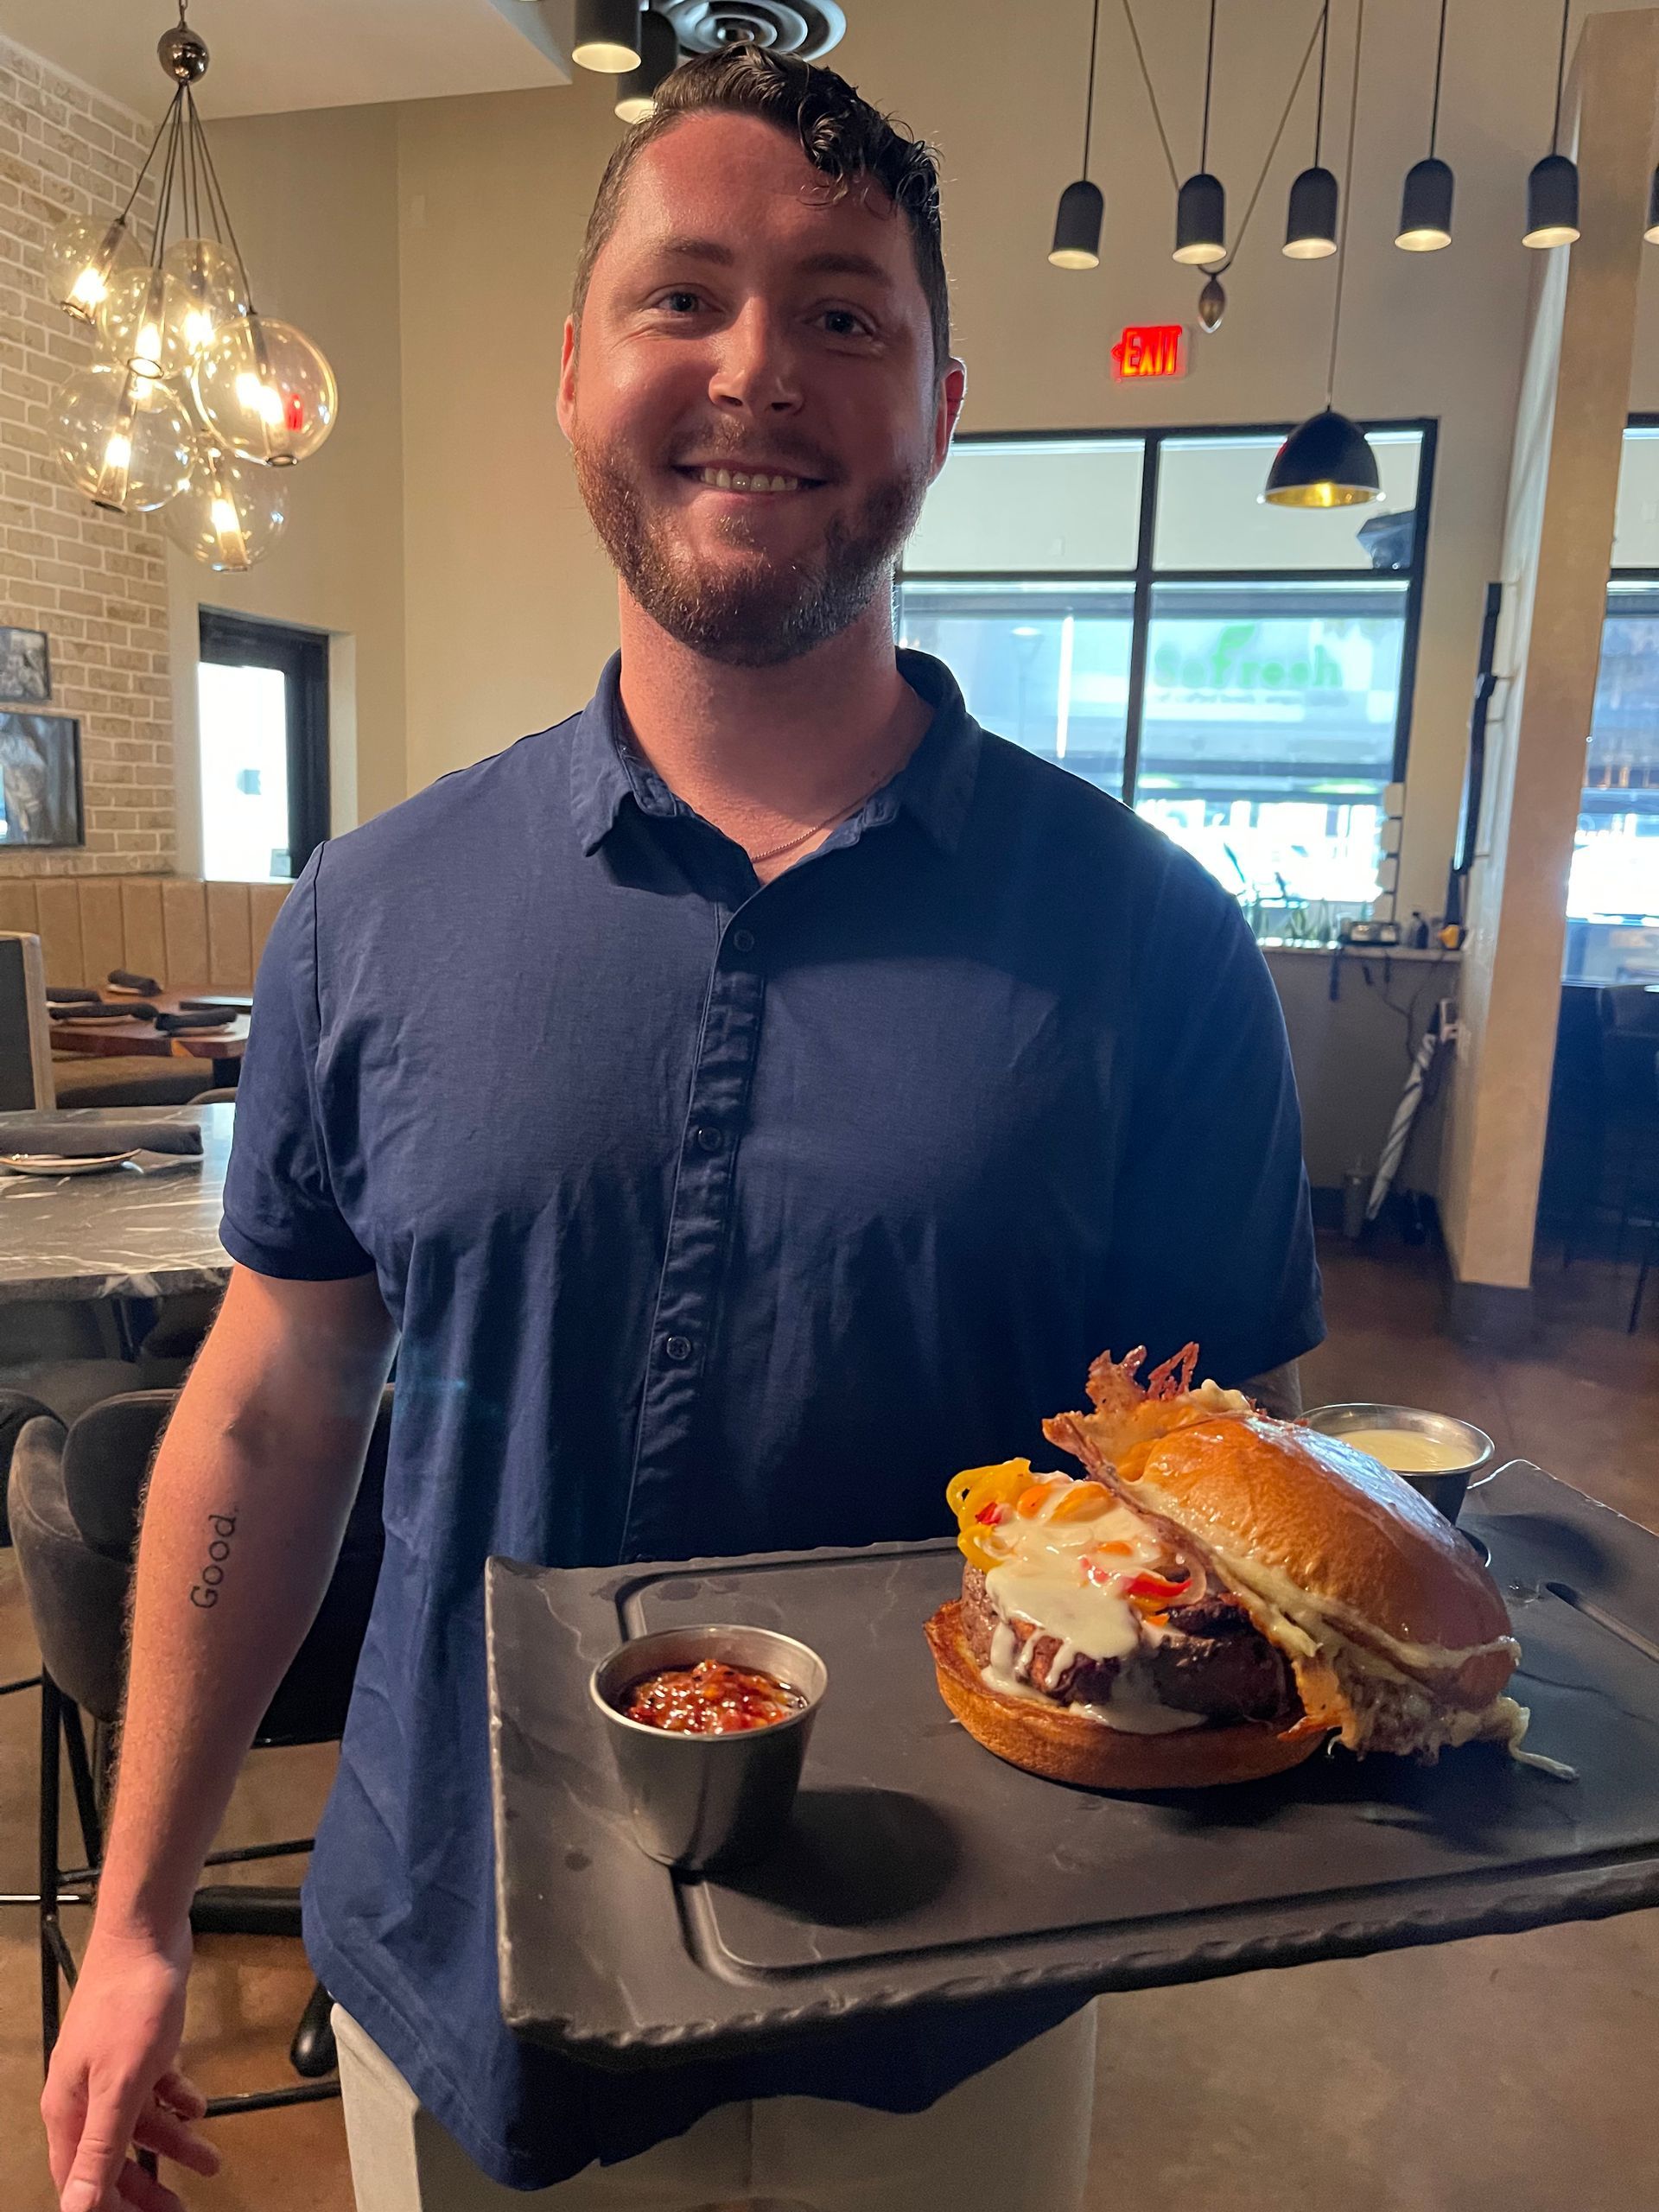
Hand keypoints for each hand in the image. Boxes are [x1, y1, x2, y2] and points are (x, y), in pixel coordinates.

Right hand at [41, 1921, 220, 2211]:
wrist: (146, 1935)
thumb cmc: (129, 2005)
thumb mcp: (119, 2086)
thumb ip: (100, 2146)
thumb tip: (77, 2207)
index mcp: (69, 2111)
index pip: (80, 2178)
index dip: (106, 2205)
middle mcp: (85, 2094)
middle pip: (112, 2156)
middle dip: (143, 2186)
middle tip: (177, 2209)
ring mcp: (112, 2067)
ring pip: (140, 2122)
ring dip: (174, 2143)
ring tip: (210, 2161)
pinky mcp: (139, 2044)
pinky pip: (156, 2087)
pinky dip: (177, 2100)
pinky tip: (199, 2106)